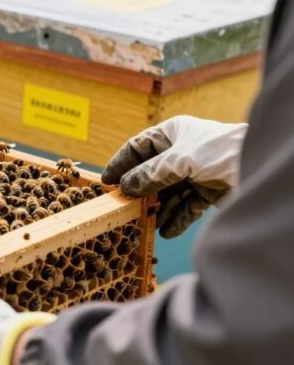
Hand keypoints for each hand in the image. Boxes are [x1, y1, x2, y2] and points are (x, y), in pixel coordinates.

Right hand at [102, 115, 246, 238]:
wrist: (258, 166)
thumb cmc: (219, 151)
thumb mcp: (179, 160)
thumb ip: (150, 174)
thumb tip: (125, 187)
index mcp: (172, 134)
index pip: (138, 147)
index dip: (121, 163)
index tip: (106, 181)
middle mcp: (181, 152)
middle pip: (151, 173)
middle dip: (140, 191)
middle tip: (124, 206)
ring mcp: (194, 172)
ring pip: (168, 192)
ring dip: (158, 208)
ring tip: (146, 223)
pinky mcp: (207, 191)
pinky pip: (185, 206)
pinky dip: (176, 219)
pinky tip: (166, 230)